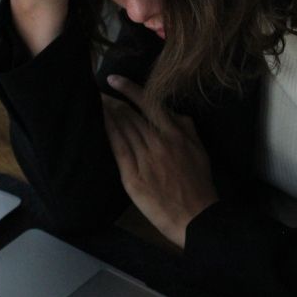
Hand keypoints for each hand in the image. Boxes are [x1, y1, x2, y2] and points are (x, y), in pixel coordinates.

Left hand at [101, 76, 217, 248]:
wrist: (195, 217)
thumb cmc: (199, 185)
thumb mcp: (200, 151)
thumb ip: (187, 128)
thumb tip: (174, 113)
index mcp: (176, 135)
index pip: (149, 104)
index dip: (129, 89)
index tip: (114, 79)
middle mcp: (159, 143)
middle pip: (131, 115)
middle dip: (112, 100)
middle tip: (97, 91)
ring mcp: (145, 159)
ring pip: (123, 129)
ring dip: (108, 113)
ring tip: (95, 102)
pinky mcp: (133, 177)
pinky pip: (118, 149)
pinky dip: (108, 133)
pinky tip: (99, 123)